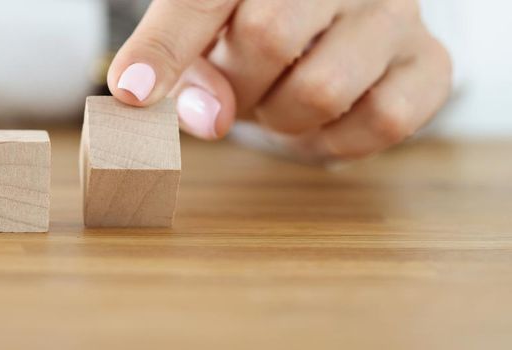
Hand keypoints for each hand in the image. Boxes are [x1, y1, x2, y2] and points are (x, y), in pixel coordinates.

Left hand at [107, 0, 451, 159]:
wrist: (335, 23)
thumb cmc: (256, 21)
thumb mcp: (206, 27)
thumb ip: (183, 57)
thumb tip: (205, 117)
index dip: (166, 47)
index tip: (135, 93)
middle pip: (267, 36)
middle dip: (234, 85)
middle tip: (237, 85)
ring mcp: (395, 13)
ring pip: (321, 88)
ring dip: (280, 118)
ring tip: (276, 99)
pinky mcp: (429, 63)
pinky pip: (381, 122)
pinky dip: (334, 142)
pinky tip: (317, 121)